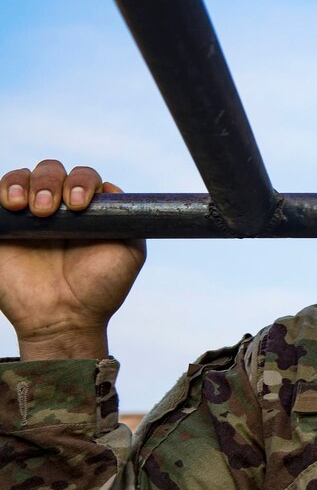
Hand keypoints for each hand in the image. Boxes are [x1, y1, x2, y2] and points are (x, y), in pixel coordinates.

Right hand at [0, 160, 144, 359]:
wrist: (65, 319)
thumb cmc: (100, 289)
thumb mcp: (130, 253)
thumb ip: (128, 219)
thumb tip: (110, 188)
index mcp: (87, 210)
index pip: (83, 177)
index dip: (81, 182)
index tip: (79, 204)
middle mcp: (56, 208)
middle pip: (50, 170)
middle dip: (50, 182)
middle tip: (50, 209)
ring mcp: (26, 217)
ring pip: (21, 177)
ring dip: (23, 183)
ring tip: (30, 208)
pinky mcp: (3, 228)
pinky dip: (0, 190)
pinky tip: (9, 205)